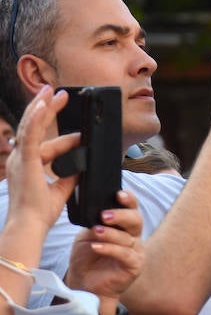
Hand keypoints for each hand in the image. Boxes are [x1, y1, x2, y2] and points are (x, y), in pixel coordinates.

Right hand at [6, 86, 79, 228]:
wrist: (31, 224)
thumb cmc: (41, 212)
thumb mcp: (62, 189)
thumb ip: (71, 175)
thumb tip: (84, 165)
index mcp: (29, 166)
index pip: (48, 146)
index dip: (66, 141)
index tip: (82, 136)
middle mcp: (21, 159)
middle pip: (34, 128)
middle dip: (47, 109)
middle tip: (59, 94)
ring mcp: (21, 158)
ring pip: (31, 125)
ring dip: (42, 106)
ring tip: (51, 91)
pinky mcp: (25, 159)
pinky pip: (30, 133)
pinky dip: (37, 117)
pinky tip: (44, 104)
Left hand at [66, 191, 144, 303]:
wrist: (85, 284)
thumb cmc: (87, 258)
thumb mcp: (87, 235)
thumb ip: (94, 222)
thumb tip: (94, 208)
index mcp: (123, 227)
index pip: (131, 209)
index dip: (128, 200)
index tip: (119, 193)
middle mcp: (133, 237)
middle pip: (136, 220)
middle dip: (121, 215)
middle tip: (104, 215)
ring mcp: (136, 252)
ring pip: (128, 237)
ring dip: (110, 233)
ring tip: (95, 232)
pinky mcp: (134, 266)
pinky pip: (125, 254)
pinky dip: (110, 249)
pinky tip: (96, 246)